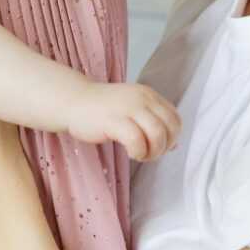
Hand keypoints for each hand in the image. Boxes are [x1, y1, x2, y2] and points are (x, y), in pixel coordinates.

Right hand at [63, 81, 180, 160]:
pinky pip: (137, 140)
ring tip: (139, 154)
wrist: (74, 101)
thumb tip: (174, 146)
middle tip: (148, 153)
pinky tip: (129, 152)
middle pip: (170, 128)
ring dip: (152, 152)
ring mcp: (128, 107)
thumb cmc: (103, 110)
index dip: (171, 138)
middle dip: (163, 147)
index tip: (156, 146)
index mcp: (149, 95)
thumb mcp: (133, 111)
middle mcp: (142, 98)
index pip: (176, 119)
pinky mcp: (113, 120)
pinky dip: (138, 152)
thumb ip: (153, 123)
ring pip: (157, 134)